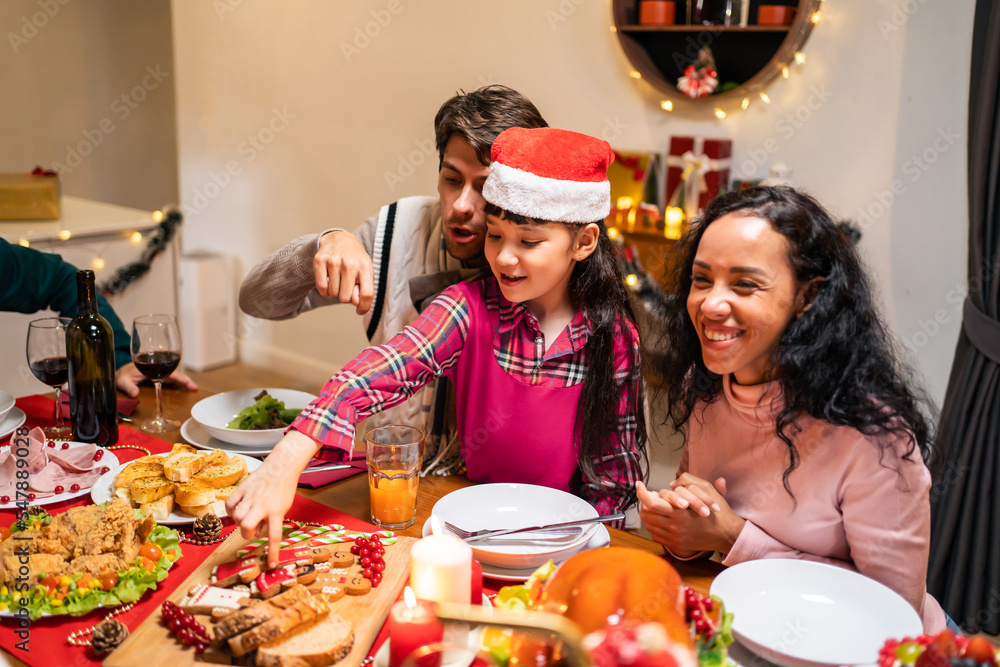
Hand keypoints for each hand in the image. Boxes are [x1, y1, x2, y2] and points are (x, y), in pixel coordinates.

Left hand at [115, 363, 197, 397]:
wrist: (121, 372)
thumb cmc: (122, 375)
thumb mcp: (123, 381)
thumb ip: (129, 387)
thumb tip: (135, 393)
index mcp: (151, 365)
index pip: (168, 371)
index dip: (178, 377)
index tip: (186, 382)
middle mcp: (157, 366)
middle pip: (174, 371)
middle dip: (185, 378)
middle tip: (193, 387)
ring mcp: (158, 370)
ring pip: (174, 373)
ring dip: (183, 379)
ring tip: (192, 387)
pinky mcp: (158, 373)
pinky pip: (171, 376)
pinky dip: (178, 380)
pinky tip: (184, 384)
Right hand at [225, 431, 319, 567]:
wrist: (281, 465)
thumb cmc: (284, 487)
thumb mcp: (284, 507)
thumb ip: (271, 520)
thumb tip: (255, 532)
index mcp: (276, 511)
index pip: (274, 537)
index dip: (272, 553)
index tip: (270, 564)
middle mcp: (262, 505)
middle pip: (246, 527)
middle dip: (246, 534)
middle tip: (251, 530)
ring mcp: (250, 496)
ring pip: (236, 517)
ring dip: (239, 522)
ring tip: (247, 517)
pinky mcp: (242, 488)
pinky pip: (229, 505)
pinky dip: (231, 511)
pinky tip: (237, 509)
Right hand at [313, 231, 374, 314]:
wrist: (340, 239)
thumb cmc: (355, 261)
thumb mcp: (365, 273)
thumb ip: (363, 290)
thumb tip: (355, 303)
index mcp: (365, 266)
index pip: (367, 294)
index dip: (364, 307)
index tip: (359, 310)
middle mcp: (350, 263)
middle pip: (346, 298)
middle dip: (346, 297)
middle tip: (346, 287)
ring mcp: (333, 261)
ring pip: (333, 294)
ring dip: (335, 292)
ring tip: (338, 281)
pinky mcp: (319, 260)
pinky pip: (321, 288)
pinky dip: (325, 291)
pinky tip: (329, 282)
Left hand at [637, 478, 744, 555]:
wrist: (727, 534)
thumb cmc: (717, 512)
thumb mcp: (707, 489)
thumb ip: (687, 481)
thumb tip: (670, 484)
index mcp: (680, 512)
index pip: (651, 503)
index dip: (641, 493)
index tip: (639, 485)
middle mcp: (674, 527)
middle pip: (646, 514)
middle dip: (646, 503)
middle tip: (653, 497)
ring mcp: (674, 538)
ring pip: (649, 525)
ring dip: (651, 515)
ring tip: (660, 509)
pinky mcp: (676, 546)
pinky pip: (656, 535)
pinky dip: (656, 526)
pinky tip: (665, 520)